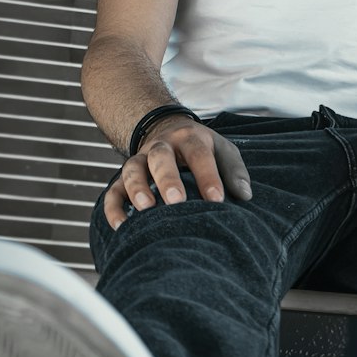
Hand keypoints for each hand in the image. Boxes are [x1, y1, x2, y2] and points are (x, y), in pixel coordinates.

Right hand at [103, 116, 253, 228]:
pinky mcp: (123, 178)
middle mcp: (161, 146)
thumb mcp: (222, 149)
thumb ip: (234, 171)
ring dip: (136, 188)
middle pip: (160, 157)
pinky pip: (113, 191)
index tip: (217, 199)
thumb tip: (244, 196)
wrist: (166, 130)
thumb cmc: (201, 148)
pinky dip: (113, 208)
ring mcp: (140, 160)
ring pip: (132, 170)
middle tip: (176, 201)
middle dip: (167, 179)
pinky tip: (121, 226)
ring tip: (145, 210)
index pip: (199, 154)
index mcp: (189, 138)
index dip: (207, 176)